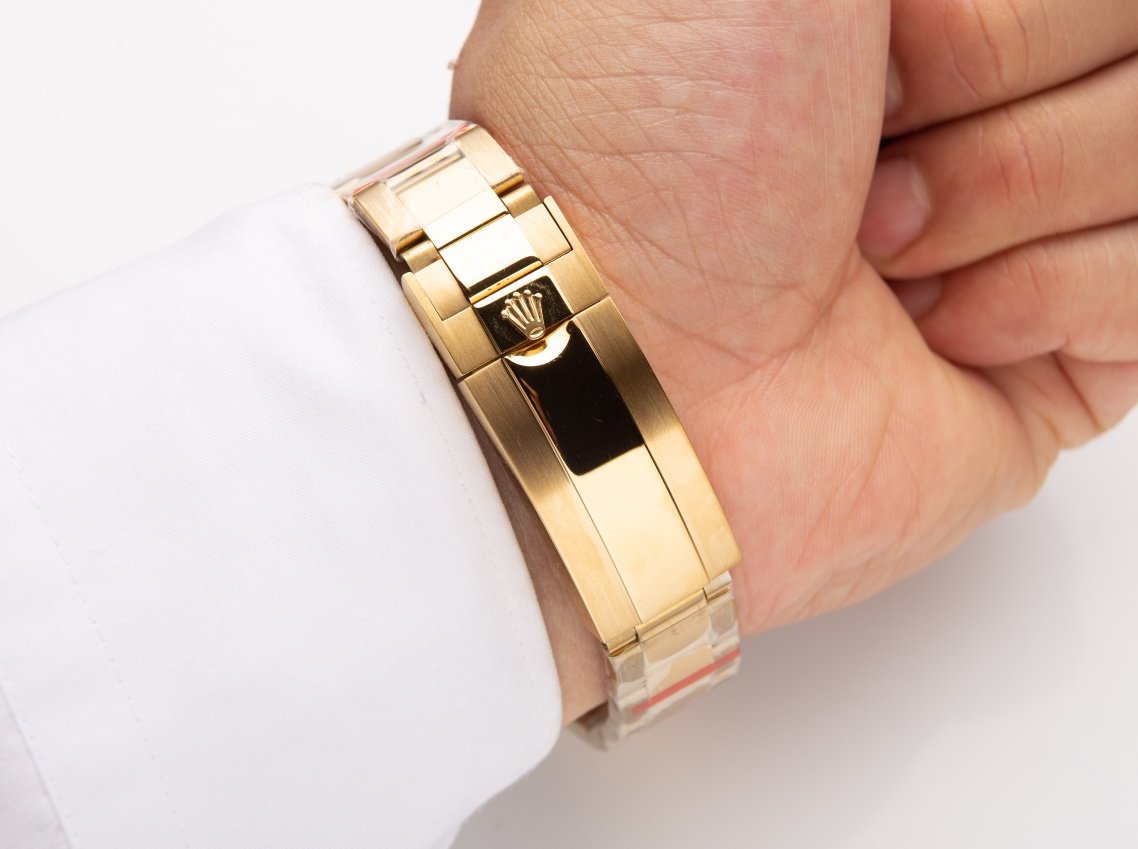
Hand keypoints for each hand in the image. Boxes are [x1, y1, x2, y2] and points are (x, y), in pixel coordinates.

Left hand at [451, 0, 1137, 717]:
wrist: (613, 350)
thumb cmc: (645, 130)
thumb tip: (925, 1)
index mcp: (897, 3)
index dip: (1001, 6)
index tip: (885, 34)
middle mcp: (961, 99)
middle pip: (1127, 33)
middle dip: (999, 67)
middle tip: (861, 150)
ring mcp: (1012, 225)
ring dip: (1009, 186)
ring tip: (873, 251)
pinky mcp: (1046, 356)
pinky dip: (1048, 294)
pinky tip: (930, 326)